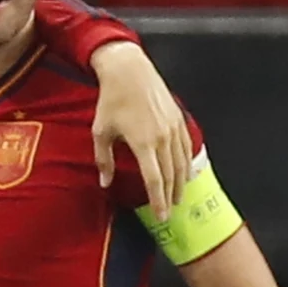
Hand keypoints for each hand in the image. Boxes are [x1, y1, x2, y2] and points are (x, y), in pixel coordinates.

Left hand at [89, 42, 191, 220]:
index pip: (154, 180)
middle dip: (170, 196)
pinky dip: (187, 163)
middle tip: (170, 213)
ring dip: (181, 183)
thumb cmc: (111, 101)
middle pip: (171, 175)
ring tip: (178, 198)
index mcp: (143, 143)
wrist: (129, 71)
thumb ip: (104, 160)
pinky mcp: (179, 119)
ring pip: (181, 162)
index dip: (158, 200)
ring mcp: (173, 128)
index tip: (161, 215)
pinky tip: (185, 172)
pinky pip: (186, 146)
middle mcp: (162, 137)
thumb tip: (105, 183)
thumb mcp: (101, 132)